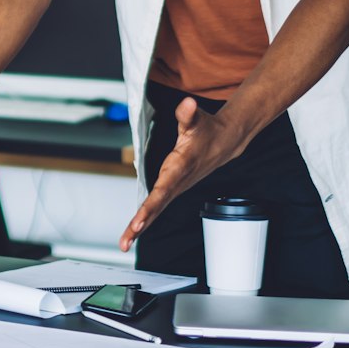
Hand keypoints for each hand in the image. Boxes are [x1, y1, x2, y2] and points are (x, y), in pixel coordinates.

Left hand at [119, 100, 240, 251]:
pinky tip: (133, 232)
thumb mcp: (197, 120)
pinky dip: (145, 220)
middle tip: (127, 240)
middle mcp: (177, 182)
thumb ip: (188, 114)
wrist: (223, 143)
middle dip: (142, 224)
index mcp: (180, 167)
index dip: (151, 205)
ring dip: (140, 227)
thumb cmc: (206, 131)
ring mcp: (175, 188)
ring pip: (156, 210)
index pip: (163, 189)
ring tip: (125, 243)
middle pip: (157, 207)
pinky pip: (157, 207)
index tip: (138, 220)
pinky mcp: (172, 190)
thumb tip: (187, 104)